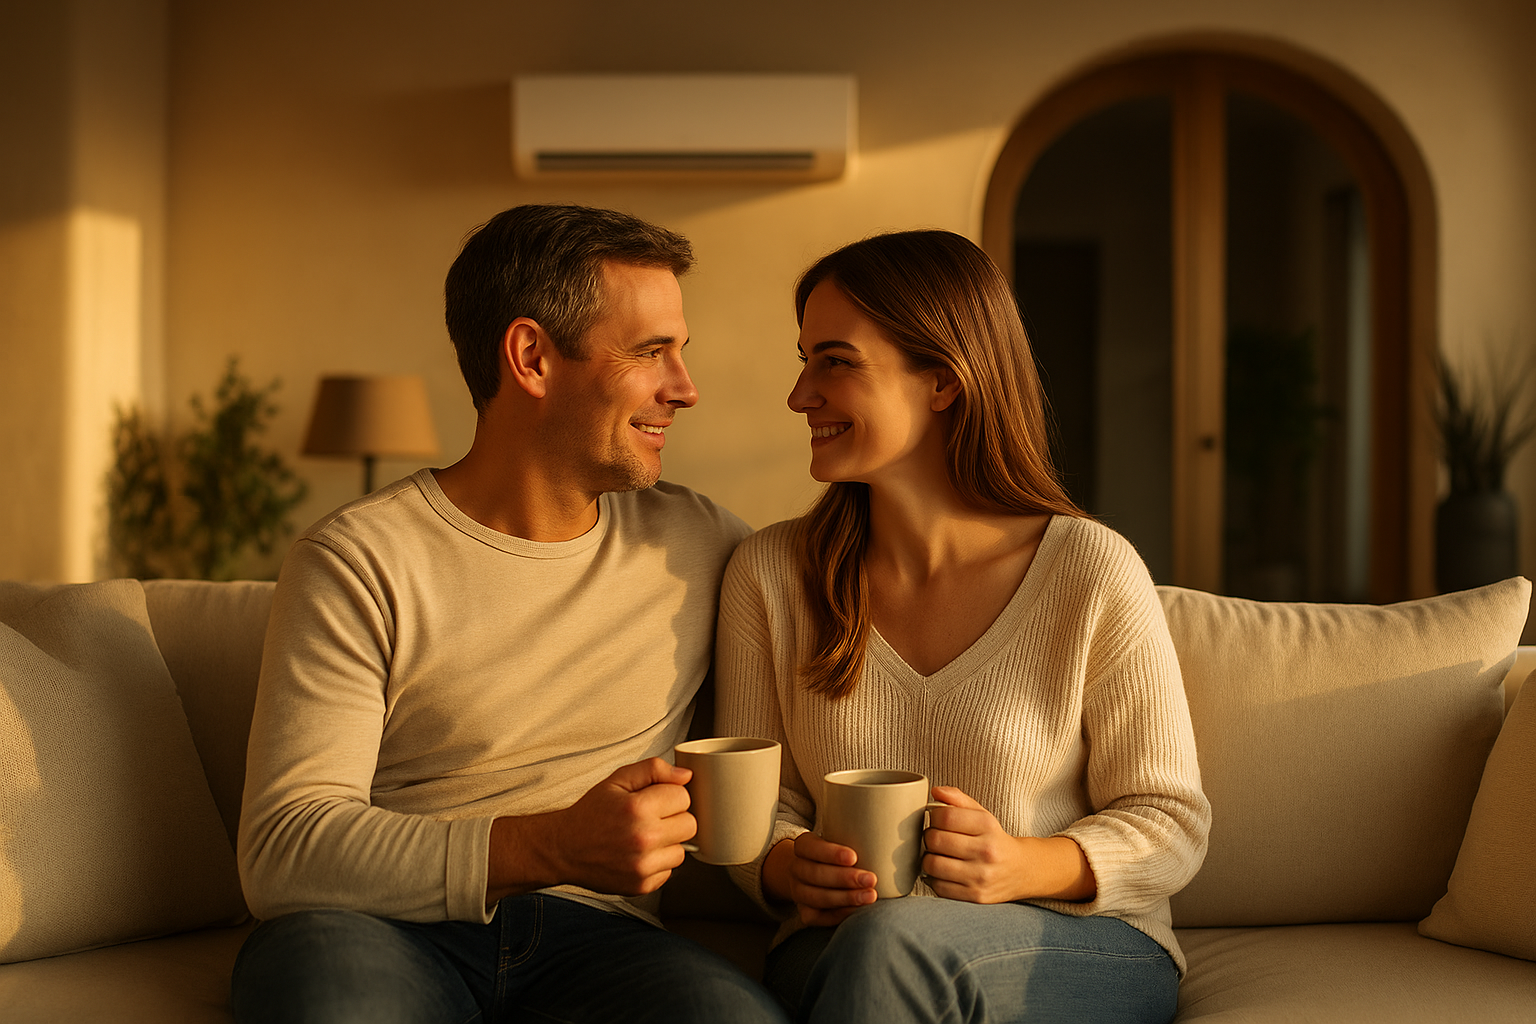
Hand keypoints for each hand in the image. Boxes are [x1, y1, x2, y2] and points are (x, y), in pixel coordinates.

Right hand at [488, 758, 694, 901]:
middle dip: (674, 818)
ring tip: (643, 837)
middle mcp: (643, 839)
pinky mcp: (642, 886)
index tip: (654, 800)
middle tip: (651, 818)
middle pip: (690, 824)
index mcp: (638, 809)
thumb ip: (653, 770)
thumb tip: (685, 775)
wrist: (564, 849)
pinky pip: (669, 871)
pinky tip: (638, 855)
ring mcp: (643, 866)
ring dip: (668, 843)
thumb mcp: (617, 780)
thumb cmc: (591, 813)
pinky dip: (658, 863)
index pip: (684, 797)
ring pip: (682, 850)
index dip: (670, 795)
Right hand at [762, 833, 877, 925]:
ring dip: (845, 898)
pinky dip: (839, 914)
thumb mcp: (840, 837)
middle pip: (815, 874)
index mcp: (802, 847)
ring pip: (817, 897)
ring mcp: (798, 893)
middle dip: (844, 878)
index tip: (854, 857)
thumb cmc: (838, 854)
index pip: (809, 847)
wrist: (814, 875)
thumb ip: (857, 834)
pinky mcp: (806, 913)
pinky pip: (819, 917)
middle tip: (871, 879)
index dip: (830, 853)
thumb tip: (892, 824)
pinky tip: (857, 911)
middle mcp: (796, 869)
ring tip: (870, 896)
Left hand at [923, 786, 1095, 903]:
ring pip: (932, 864)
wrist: (1022, 871)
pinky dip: (934, 879)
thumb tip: (935, 791)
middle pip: (935, 840)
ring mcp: (981, 876)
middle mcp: (987, 851)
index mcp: (988, 826)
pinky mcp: (976, 896)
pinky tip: (943, 873)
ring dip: (928, 859)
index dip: (933, 816)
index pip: (945, 816)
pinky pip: (939, 887)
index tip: (936, 820)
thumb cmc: (994, 840)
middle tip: (934, 838)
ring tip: (936, 855)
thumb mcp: (982, 815)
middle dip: (929, 837)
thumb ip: (958, 799)